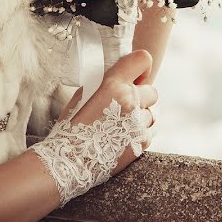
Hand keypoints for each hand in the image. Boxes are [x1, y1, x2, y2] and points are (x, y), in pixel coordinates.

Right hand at [57, 49, 158, 174]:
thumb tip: (121, 75)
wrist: (68, 162)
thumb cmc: (71, 128)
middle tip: (124, 109)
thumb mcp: (83, 96)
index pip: (143, 59)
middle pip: (152, 91)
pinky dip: (141, 133)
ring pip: (152, 113)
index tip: (136, 78)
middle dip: (141, 98)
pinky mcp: (142, 141)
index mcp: (113, 84)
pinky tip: (124, 138)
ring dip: (141, 117)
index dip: (142, 68)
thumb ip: (106, 84)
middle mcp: (129, 99)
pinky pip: (151, 130)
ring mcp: (137, 122)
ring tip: (121, 127)